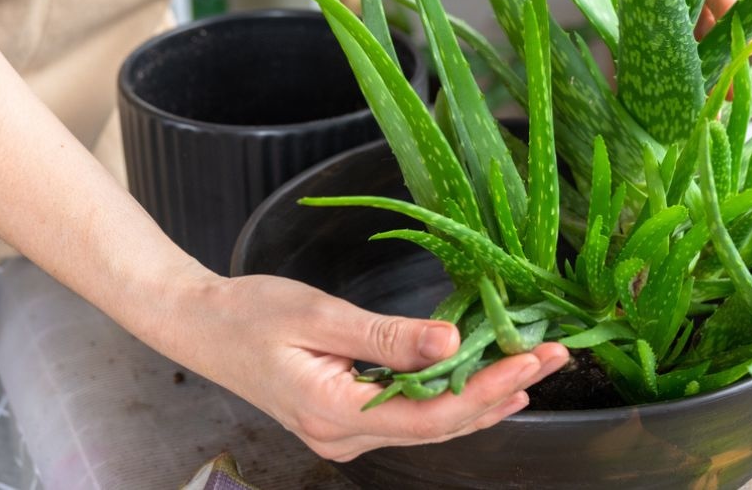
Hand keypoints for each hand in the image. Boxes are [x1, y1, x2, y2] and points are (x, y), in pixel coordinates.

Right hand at [161, 271, 569, 461]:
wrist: (199, 325)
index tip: (533, 358)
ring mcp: (344, 434)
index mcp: (334, 415)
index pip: (430, 414)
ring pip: (429, 424)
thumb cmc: (249, 313)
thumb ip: (386, 335)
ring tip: (533, 367)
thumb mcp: (318, 316)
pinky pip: (410, 415)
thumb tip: (450, 340)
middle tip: (553, 355)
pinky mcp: (345, 419)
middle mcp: (343, 438)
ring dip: (481, 396)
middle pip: (439, 425)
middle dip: (499, 390)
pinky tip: (484, 383)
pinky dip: (450, 397)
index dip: (487, 389)